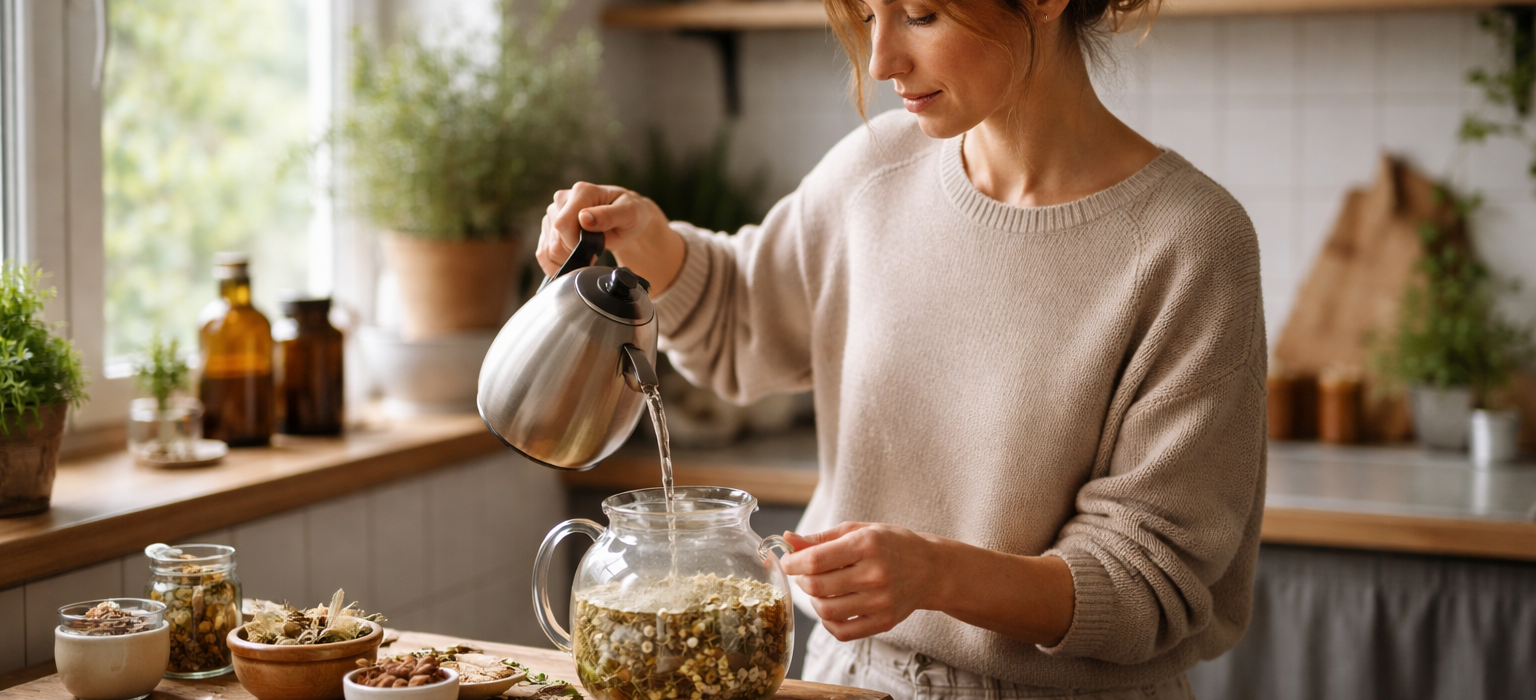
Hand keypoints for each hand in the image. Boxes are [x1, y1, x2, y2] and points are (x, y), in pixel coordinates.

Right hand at [537, 182, 682, 293]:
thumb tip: (584, 217)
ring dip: (566, 260)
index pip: (563, 224)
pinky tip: (571, 263)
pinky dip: (555, 264)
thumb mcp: (629, 213)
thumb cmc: (630, 213)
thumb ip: (607, 216)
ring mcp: (554, 213)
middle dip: (574, 254)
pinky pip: (543, 253)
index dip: (576, 244)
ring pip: (547, 249)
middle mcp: (563, 199)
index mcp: (581, 192)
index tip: (595, 249)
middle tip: (594, 252)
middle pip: (554, 240)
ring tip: (585, 255)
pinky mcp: (549, 227)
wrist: (626, 217)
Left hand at [779, 522, 946, 641]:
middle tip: (805, 574)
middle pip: (817, 587)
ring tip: (820, 589)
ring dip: (813, 601)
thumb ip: (821, 537)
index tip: (787, 562)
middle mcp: (874, 574)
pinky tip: (832, 606)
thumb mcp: (859, 530)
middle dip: (801, 580)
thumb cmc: (892, 545)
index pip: (816, 560)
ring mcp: (880, 602)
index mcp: (867, 545)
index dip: (793, 563)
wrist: (931, 570)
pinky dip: (828, 622)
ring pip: (826, 611)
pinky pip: (842, 631)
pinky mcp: (883, 622)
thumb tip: (787, 540)